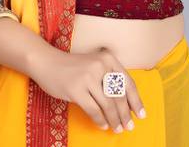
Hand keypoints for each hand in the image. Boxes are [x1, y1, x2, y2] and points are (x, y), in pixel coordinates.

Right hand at [31, 45, 145, 133]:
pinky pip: (94, 110)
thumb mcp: (94, 66)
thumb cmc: (73, 67)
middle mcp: (100, 66)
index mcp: (108, 59)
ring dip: (114, 120)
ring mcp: (88, 77)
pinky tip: (103, 125)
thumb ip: (109, 79)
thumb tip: (126, 104)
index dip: (136, 101)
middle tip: (129, 126)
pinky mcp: (76, 89)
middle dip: (126, 114)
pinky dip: (100, 120)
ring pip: (108, 105)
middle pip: (119, 96)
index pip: (128, 83)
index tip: (141, 115)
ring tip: (117, 129)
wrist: (47, 62)